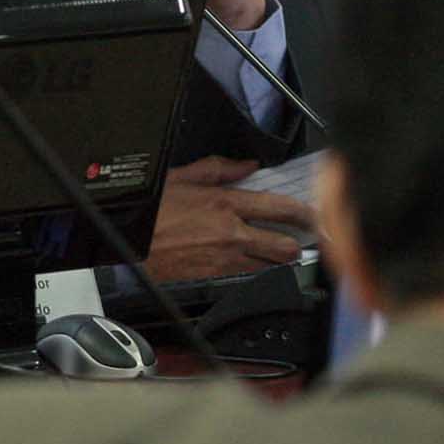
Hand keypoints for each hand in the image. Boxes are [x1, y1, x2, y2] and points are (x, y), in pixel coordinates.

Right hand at [144, 155, 316, 281]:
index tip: (315, 217)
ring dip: (277, 261)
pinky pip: (246, 277)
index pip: (280, 208)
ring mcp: (224, 258)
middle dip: (296, 244)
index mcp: (225, 202)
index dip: (306, 214)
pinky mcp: (213, 276)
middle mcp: (230, 232)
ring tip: (277, 253)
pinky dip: (254, 271)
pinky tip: (251, 263)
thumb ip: (220, 169)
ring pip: (269, 266)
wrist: (127, 240)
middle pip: (284, 246)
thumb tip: (246, 165)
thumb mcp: (182, 176)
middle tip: (300, 240)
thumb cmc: (150, 209)